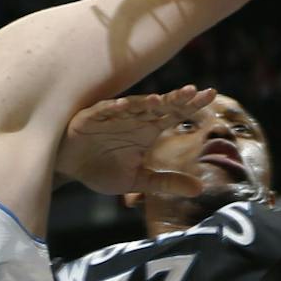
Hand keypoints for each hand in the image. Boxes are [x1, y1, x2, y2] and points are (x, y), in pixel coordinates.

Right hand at [58, 84, 213, 198]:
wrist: (70, 169)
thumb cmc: (103, 168)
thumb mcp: (138, 180)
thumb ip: (166, 183)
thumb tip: (200, 189)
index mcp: (147, 130)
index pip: (173, 114)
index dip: (190, 105)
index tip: (210, 95)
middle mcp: (133, 119)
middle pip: (158, 106)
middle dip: (174, 99)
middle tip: (193, 91)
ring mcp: (111, 117)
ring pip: (132, 106)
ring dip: (145, 102)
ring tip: (161, 99)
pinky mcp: (89, 119)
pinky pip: (102, 112)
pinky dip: (112, 110)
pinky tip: (122, 107)